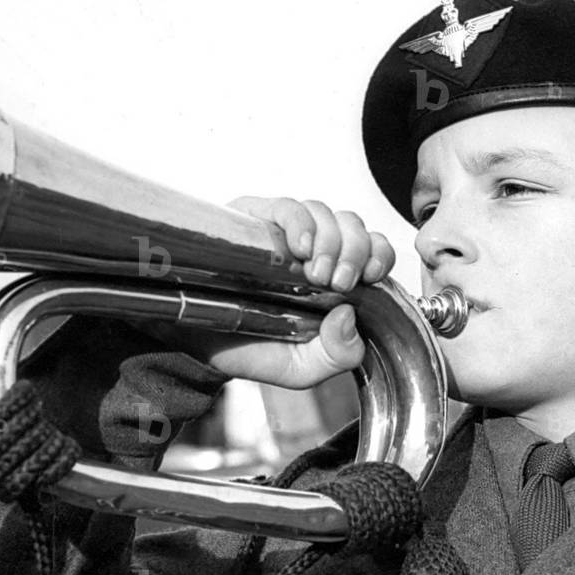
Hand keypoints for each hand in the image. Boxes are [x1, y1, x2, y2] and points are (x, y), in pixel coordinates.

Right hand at [172, 197, 395, 388]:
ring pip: (326, 213)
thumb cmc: (249, 350)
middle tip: (340, 281)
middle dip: (356, 252)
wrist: (195, 345)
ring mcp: (284, 232)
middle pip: (354, 227)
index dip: (379, 255)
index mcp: (334, 279)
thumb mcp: (302, 368)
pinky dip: (301, 222)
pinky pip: (289, 206)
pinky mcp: (255, 218)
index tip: (371, 277)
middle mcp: (314, 249)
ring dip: (332, 240)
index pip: (374, 250)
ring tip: (316, 272)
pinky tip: (298, 247)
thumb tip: (349, 316)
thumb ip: (338, 355)